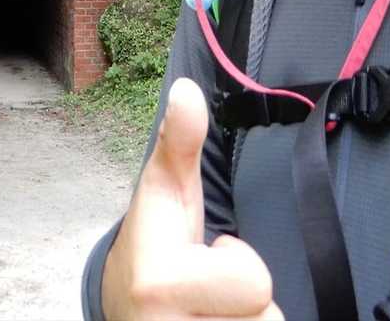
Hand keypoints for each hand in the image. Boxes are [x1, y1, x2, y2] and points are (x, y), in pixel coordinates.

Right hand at [102, 77, 282, 319]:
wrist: (123, 313)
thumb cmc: (153, 251)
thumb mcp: (163, 198)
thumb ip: (179, 145)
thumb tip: (187, 90)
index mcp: (161, 284)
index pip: (255, 284)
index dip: (240, 266)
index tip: (209, 256)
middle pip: (267, 319)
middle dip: (247, 305)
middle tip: (210, 294)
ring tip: (210, 314)